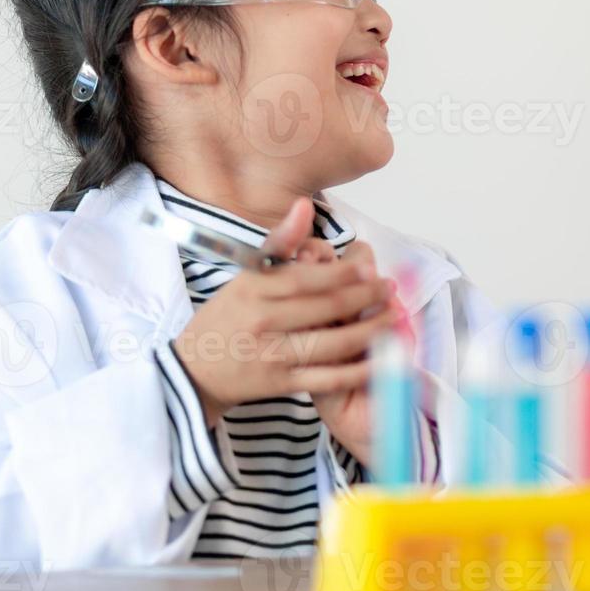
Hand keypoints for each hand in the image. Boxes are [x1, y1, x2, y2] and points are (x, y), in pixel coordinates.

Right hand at [171, 199, 394, 426]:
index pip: (306, 277)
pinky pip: (328, 379)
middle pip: (326, 308)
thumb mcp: (245, 274)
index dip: (343, 273)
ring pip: (332, 343)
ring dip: (371, 331)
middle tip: (391, 289)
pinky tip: (383, 361)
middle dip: (367, 298)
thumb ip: (281, 242)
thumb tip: (304, 205)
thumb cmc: (228, 316)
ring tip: (395, 318)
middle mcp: (263, 321)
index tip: (370, 267)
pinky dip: (358, 371)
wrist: (194, 370)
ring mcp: (273, 356)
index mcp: (255, 289)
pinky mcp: (281, 384)